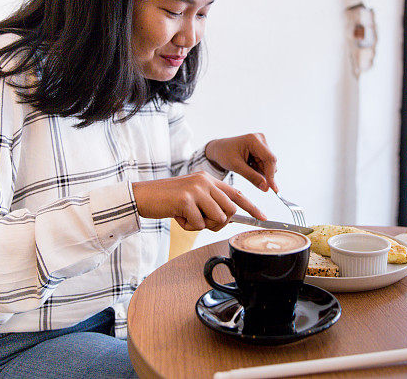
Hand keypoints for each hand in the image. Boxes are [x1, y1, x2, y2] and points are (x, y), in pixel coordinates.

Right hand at [131, 171, 266, 231]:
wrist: (143, 195)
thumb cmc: (167, 200)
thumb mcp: (192, 196)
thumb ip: (209, 202)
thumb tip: (226, 218)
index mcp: (208, 179)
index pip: (236, 194)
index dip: (252, 207)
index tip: (263, 217)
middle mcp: (205, 181)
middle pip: (230, 210)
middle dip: (219, 223)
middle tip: (202, 222)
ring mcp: (196, 190)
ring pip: (217, 218)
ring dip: (203, 225)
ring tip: (187, 218)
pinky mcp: (186, 200)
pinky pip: (199, 224)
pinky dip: (188, 227)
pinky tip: (177, 217)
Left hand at [205, 133, 277, 192]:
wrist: (219, 149)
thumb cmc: (224, 154)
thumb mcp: (236, 167)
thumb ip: (252, 177)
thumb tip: (266, 188)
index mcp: (254, 140)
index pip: (269, 159)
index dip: (272, 175)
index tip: (274, 189)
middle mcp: (261, 139)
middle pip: (270, 162)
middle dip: (263, 174)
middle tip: (250, 178)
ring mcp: (262, 144)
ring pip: (268, 165)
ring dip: (259, 172)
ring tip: (245, 169)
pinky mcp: (262, 149)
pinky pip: (265, 164)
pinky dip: (258, 169)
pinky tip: (248, 167)